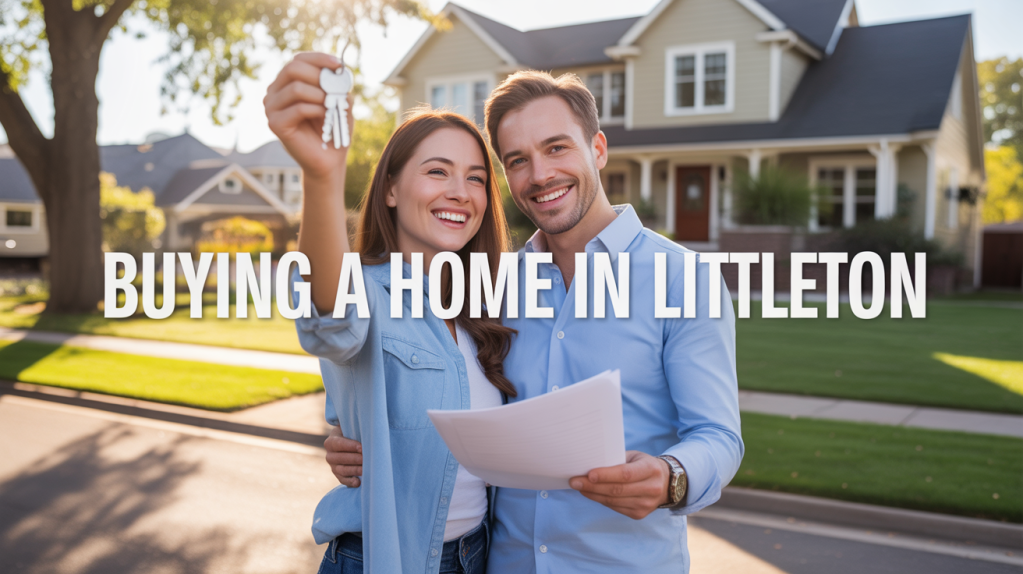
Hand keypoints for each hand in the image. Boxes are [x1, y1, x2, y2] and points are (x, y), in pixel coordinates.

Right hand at [264, 52, 353, 180]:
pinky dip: (316, 110)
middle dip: (319, 76)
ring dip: (320, 95)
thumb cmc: (333, 129)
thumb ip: (338, 86)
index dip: (319, 59)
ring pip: (296, 88)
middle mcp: (275, 92)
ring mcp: (271, 108)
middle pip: (292, 68)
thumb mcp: (340, 102)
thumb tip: (338, 74)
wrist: (328, 160)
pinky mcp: (275, 124)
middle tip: (334, 89)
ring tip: (330, 107)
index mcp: (287, 83)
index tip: (339, 65)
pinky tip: (324, 117)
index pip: (298, 60)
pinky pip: (298, 108)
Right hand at [324, 425, 363, 487]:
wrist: (349, 445)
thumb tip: (368, 431)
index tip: (361, 448)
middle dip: (354, 459)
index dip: (350, 446)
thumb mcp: (351, 430)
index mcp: (331, 442)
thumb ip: (356, 430)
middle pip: (341, 458)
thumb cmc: (353, 435)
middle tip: (366, 459)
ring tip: (365, 470)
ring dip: (354, 470)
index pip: (338, 444)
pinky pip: (343, 480)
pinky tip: (358, 482)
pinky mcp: (338, 476)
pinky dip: (350, 482)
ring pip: (342, 470)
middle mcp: (330, 455)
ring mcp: (333, 467)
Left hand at [569, 451, 669, 519]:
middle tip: (575, 481)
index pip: (626, 474)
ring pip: (614, 501)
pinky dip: (600, 500)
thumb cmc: (643, 465)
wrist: (666, 483)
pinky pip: (615, 508)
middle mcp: (651, 488)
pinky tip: (590, 494)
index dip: (606, 475)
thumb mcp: (634, 457)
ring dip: (593, 494)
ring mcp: (646, 504)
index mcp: (651, 469)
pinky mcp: (639, 514)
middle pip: (617, 490)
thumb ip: (616, 461)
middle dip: (592, 486)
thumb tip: (589, 464)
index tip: (588, 474)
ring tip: (579, 487)